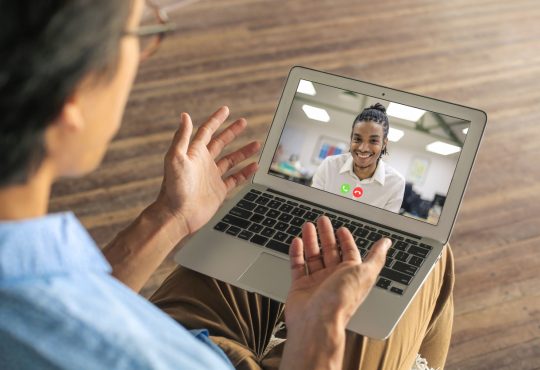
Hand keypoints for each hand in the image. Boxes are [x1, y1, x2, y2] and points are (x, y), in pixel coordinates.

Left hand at [154, 106, 259, 235]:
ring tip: (257, 144)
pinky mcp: (218, 190)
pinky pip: (235, 178)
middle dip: (232, 132)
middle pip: (220, 142)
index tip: (226, 110)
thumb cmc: (174, 188)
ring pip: (231, 160)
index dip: (216, 120)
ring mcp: (212, 177)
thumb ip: (182, 137)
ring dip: (243, 151)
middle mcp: (204, 163)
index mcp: (194, 153)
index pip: (207, 131)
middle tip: (243, 122)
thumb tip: (185, 115)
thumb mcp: (176, 158)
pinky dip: (245, 172)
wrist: (177, 215)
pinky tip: (254, 166)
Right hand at [285, 216, 390, 331]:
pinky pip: (298, 266)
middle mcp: (333, 279)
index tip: (341, 229)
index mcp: (350, 275)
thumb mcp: (365, 273)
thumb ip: (376, 257)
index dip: (346, 240)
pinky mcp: (300, 287)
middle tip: (322, 221)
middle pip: (330, 252)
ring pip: (313, 257)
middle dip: (326, 235)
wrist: (317, 321)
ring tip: (307, 226)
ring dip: (311, 241)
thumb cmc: (341, 299)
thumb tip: (387, 243)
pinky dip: (297, 253)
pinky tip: (297, 242)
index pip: (349, 253)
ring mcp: (316, 283)